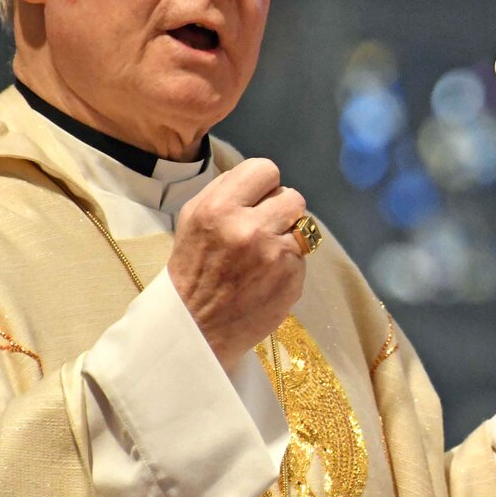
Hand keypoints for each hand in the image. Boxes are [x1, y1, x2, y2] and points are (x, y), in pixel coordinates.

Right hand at [168, 158, 309, 365]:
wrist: (196, 327)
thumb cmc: (192, 268)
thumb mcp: (193, 218)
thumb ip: (226, 191)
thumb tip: (259, 178)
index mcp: (220, 208)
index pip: (265, 169)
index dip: (263, 184)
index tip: (255, 200)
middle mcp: (250, 228)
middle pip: (292, 196)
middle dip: (280, 210)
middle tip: (263, 227)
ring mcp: (275, 255)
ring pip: (303, 226)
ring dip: (287, 236)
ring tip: (265, 252)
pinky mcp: (292, 280)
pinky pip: (302, 257)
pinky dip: (288, 264)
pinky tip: (266, 276)